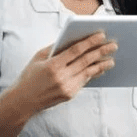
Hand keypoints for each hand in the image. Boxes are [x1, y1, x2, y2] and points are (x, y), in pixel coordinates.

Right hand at [0, 32, 115, 136]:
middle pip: (85, 61)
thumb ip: (54, 48)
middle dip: (101, 52)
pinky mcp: (70, 95)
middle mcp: (61, 77)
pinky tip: (100, 68)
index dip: (90, 42)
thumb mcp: (38, 58)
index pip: (75, 51)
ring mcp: (67, 87)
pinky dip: (93, 74)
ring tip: (111, 59)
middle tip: (113, 45)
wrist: (23, 101)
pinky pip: (84, 81)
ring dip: (101, 65)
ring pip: (88, 73)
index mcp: (52, 65)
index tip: (101, 35)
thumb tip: (71, 38)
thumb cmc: (29, 77)